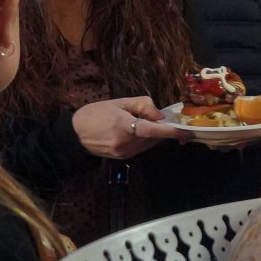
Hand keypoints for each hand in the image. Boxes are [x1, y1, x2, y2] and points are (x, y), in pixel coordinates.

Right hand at [72, 96, 191, 158]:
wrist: (74, 134)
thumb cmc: (96, 113)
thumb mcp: (120, 102)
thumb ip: (142, 105)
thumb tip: (160, 115)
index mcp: (124, 126)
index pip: (152, 131)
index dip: (170, 131)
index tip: (186, 131)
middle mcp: (126, 144)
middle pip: (154, 138)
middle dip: (164, 130)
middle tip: (172, 120)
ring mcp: (125, 153)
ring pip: (150, 144)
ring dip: (155, 135)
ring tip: (152, 122)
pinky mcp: (123, 158)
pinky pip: (142, 148)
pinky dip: (146, 140)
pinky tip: (140, 130)